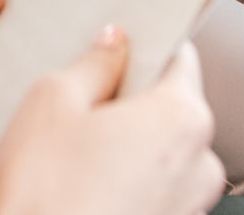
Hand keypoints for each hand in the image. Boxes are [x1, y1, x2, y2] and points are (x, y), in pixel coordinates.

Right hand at [0, 29, 223, 214]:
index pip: (179, 58)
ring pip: (163, 160)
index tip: (116, 56)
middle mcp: (201, 167)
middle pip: (173, 112)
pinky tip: (85, 195)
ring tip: (76, 165)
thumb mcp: (52, 103)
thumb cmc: (42, 198)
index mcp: (182, 119)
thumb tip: (112, 45)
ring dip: (129, 155)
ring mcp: (190, 210)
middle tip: (82, 117)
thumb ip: (93, 64)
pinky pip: (155, 197)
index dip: (144, 51)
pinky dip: (128, 191)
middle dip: (132, 109)